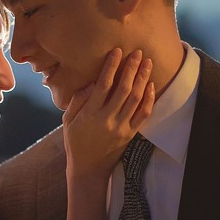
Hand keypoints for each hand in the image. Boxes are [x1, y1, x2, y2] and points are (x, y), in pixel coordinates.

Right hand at [62, 48, 154, 179]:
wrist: (88, 168)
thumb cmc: (75, 141)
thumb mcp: (68, 120)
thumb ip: (78, 100)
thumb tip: (92, 82)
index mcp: (90, 113)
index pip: (103, 84)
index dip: (111, 66)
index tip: (117, 51)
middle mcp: (107, 119)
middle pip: (123, 88)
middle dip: (132, 68)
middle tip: (138, 53)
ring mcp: (121, 127)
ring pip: (136, 99)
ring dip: (143, 79)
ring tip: (148, 63)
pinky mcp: (130, 134)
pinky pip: (143, 114)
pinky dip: (149, 99)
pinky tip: (151, 86)